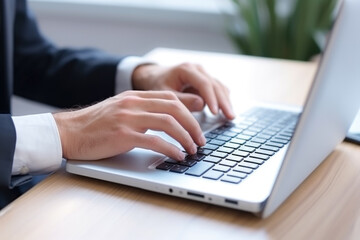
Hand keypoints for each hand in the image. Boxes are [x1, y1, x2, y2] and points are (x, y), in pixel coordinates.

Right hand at [53, 91, 205, 160]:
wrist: (68, 131)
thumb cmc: (95, 124)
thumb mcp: (122, 110)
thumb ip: (143, 111)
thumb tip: (167, 120)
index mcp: (134, 96)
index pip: (170, 97)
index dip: (189, 110)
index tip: (198, 124)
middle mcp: (133, 103)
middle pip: (174, 108)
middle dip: (193, 124)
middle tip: (201, 140)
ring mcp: (128, 118)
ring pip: (168, 122)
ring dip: (185, 137)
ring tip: (193, 149)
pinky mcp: (122, 135)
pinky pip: (154, 141)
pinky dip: (170, 149)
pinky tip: (177, 155)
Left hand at [132, 63, 234, 119]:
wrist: (155, 76)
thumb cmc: (157, 84)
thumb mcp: (164, 93)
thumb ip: (181, 99)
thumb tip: (201, 104)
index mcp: (186, 69)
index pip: (204, 83)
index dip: (211, 98)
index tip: (215, 112)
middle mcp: (198, 69)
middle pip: (215, 85)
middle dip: (223, 102)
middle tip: (230, 117)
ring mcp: (203, 74)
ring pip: (219, 87)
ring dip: (226, 102)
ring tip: (230, 116)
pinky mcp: (206, 80)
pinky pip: (218, 89)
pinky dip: (223, 99)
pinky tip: (226, 109)